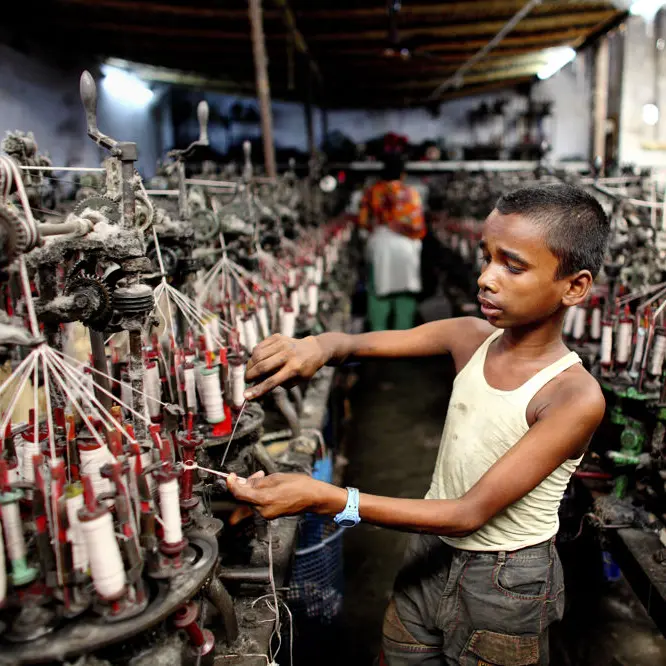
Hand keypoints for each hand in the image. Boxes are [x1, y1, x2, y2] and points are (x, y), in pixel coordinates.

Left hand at [226, 471, 346, 519]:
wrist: (314, 497)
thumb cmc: (299, 485)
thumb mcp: (276, 477)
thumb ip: (259, 481)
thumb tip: (247, 482)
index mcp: (264, 499)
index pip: (239, 494)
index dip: (232, 484)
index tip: (230, 476)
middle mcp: (263, 510)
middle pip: (245, 497)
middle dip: (246, 484)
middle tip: (257, 474)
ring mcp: (267, 514)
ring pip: (251, 500)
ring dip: (254, 489)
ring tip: (265, 478)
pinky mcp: (271, 515)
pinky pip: (259, 503)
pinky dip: (259, 495)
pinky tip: (268, 487)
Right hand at [244, 334, 328, 399]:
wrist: (313, 349)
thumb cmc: (303, 369)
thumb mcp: (295, 380)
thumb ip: (277, 383)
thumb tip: (255, 385)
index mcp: (294, 368)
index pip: (272, 381)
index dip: (258, 389)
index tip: (246, 396)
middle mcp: (288, 354)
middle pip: (263, 367)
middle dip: (250, 375)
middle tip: (246, 380)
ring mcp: (282, 344)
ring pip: (258, 355)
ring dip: (250, 365)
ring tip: (251, 371)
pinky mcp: (277, 337)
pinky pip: (259, 347)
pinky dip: (254, 355)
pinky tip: (257, 360)